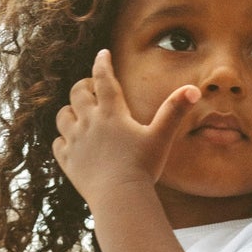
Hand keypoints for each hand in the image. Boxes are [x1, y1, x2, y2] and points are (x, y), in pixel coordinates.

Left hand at [53, 50, 199, 206]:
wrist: (119, 198)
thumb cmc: (143, 168)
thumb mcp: (161, 137)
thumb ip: (174, 111)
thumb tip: (194, 89)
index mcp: (112, 113)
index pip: (103, 78)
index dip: (102, 63)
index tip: (102, 53)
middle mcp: (89, 122)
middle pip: (77, 93)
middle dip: (84, 86)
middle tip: (92, 89)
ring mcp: (75, 142)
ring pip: (63, 116)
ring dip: (70, 111)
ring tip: (80, 115)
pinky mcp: (68, 162)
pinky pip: (58, 144)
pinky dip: (63, 140)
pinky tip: (72, 143)